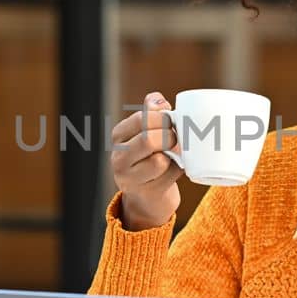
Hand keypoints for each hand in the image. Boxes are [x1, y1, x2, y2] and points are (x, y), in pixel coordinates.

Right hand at [108, 91, 182, 230]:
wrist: (148, 198)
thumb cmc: (150, 157)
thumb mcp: (148, 133)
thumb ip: (152, 113)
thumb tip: (158, 99)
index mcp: (119, 135)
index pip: (142, 118)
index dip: (163, 118)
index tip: (172, 121)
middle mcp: (118, 156)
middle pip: (149, 139)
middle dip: (169, 136)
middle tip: (176, 139)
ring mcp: (129, 177)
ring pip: (159, 160)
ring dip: (174, 156)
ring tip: (175, 154)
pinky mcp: (145, 192)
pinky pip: (169, 176)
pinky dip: (178, 170)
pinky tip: (174, 169)